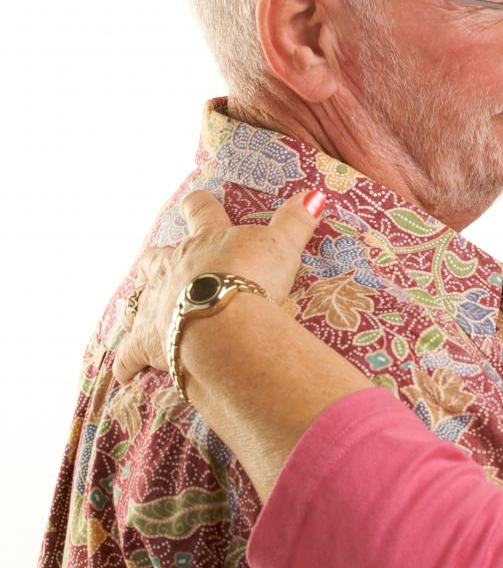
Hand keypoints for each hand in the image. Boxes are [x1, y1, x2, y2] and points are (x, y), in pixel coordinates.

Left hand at [113, 190, 321, 382]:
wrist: (223, 323)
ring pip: (138, 300)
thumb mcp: (281, 245)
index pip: (201, 212)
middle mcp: (172, 268)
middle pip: (156, 257)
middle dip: (158, 259)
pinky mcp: (147, 342)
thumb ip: (295, 221)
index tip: (196, 201)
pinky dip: (126, 363)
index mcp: (204, 242)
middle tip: (159, 261)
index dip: (200, 206)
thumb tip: (313, 194)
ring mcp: (155, 304)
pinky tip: (123, 373)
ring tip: (141, 311)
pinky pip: (129, 355)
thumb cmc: (252, 278)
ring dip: (141, 304)